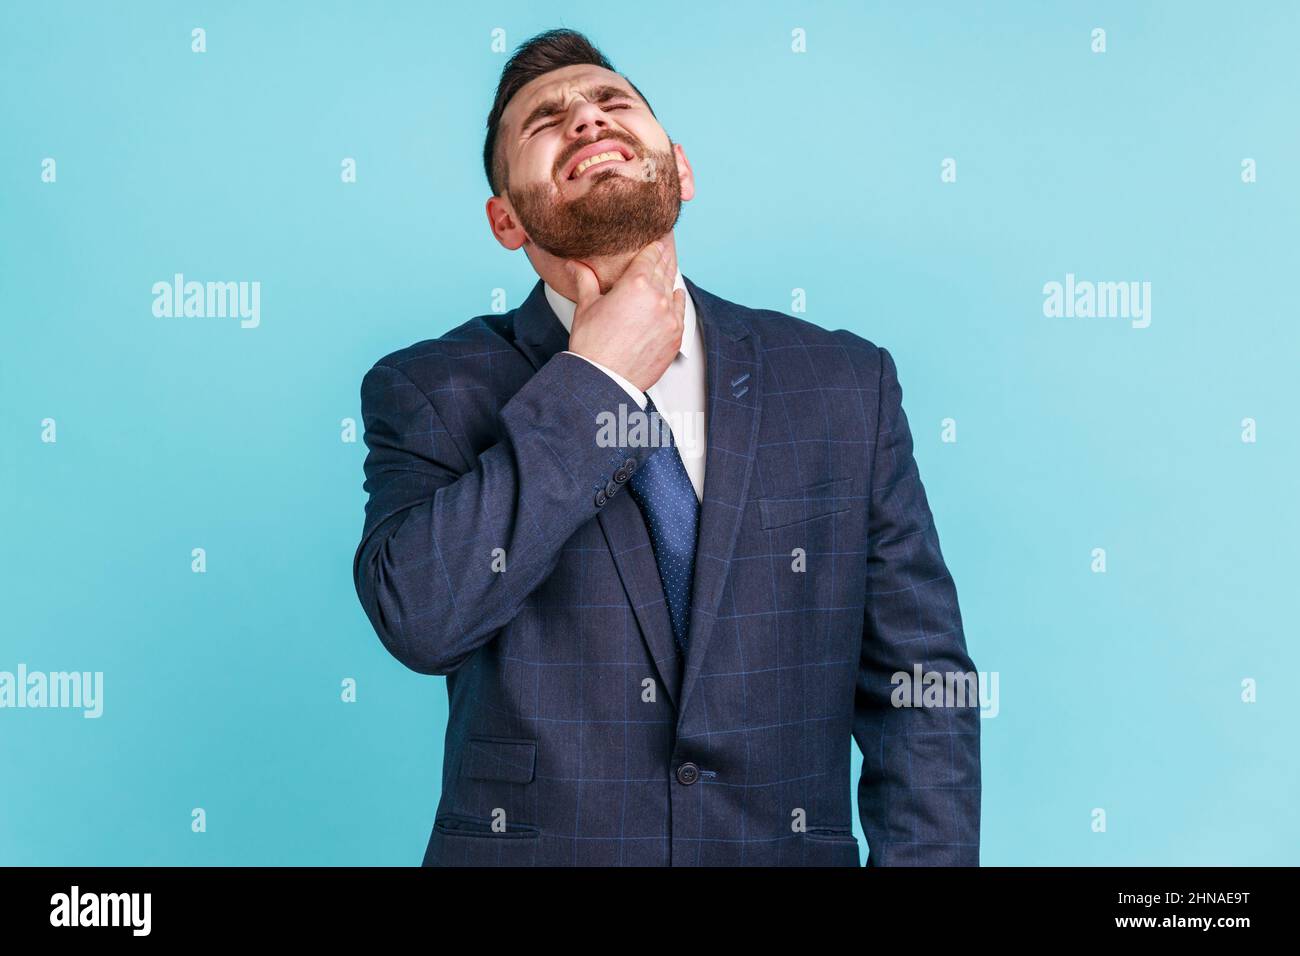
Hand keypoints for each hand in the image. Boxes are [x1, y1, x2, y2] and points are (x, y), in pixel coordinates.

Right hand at [565, 240, 685, 392]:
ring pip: (674, 288)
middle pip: (665, 269)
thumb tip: (574, 264)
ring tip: (669, 268)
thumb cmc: (593, 346)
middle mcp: (657, 298)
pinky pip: (680, 311)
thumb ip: (585, 279)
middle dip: (664, 258)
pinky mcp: (676, 336)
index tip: (657, 239)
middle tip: (665, 247)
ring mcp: (670, 318)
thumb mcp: (586, 306)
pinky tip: (675, 295)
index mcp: (636, 284)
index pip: (650, 255)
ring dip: (670, 278)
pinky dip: (677, 301)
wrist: (604, 379)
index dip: (654, 245)